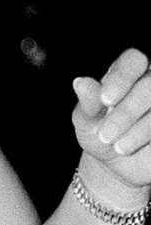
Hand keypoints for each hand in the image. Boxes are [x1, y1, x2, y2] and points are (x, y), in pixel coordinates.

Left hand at [72, 49, 150, 194]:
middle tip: (105, 135)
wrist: (114, 164)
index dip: (122, 78)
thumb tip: (80, 83)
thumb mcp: (87, 122)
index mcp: (127, 73)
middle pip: (148, 84)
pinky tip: (127, 147)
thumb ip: (88, 104)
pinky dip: (145, 134)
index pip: (133, 60)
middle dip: (127, 111)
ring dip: (139, 127)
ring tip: (117, 148)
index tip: (106, 100)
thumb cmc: (99, 135)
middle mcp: (149, 82)